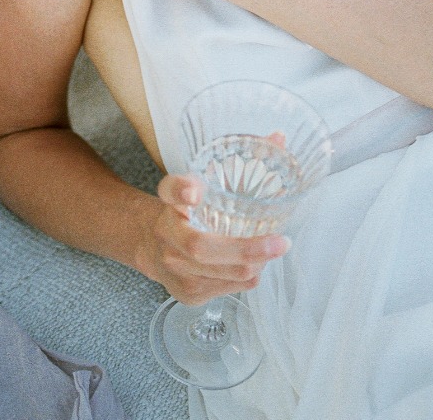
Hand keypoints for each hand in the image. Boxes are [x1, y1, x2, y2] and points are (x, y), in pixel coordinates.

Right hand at [139, 172, 288, 304]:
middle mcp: (167, 235)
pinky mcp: (188, 294)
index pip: (171, 190)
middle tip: (279, 242)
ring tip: (271, 250)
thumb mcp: (200, 183)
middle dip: (246, 248)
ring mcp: (175, 269)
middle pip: (202, 247)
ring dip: (256, 264)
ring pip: (225, 273)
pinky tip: (253, 264)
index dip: (182, 190)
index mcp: (170, 201)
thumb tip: (279, 138)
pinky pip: (229, 288)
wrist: (153, 247)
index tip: (195, 190)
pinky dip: (248, 276)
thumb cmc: (187, 213)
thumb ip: (238, 162)